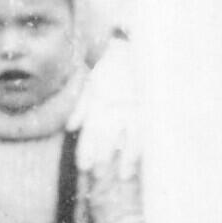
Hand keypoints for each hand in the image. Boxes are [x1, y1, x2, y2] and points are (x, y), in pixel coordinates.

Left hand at [69, 35, 137, 177]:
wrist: (136, 45)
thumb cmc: (113, 66)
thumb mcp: (93, 82)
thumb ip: (82, 106)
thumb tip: (71, 127)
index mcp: (100, 101)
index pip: (91, 130)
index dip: (86, 150)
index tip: (84, 168)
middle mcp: (115, 107)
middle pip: (107, 137)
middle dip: (101, 158)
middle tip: (98, 177)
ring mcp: (133, 109)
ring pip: (128, 138)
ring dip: (124, 159)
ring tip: (121, 177)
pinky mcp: (149, 109)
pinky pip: (146, 132)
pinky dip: (141, 149)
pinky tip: (140, 164)